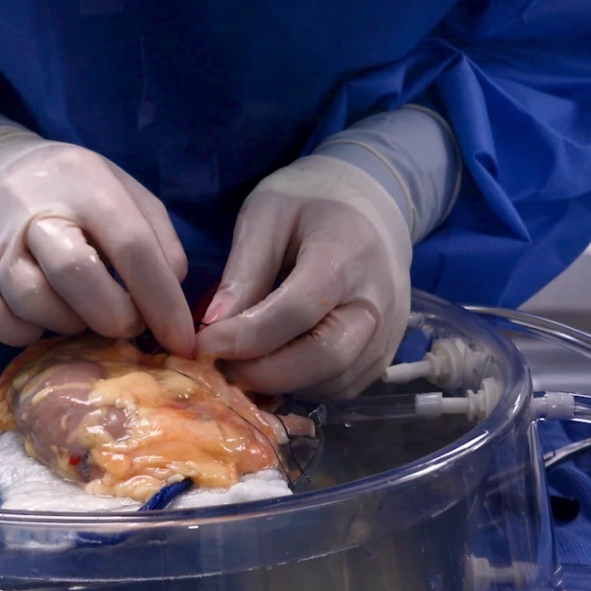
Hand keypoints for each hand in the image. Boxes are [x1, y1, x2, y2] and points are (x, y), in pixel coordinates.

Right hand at [0, 130, 195, 354]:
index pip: (131, 245)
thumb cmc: (70, 192)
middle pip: (75, 272)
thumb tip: (171, 300)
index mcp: (83, 182)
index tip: (181, 340)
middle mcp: (32, 208)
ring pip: (35, 302)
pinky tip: (43, 316)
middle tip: (127, 324)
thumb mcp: (121, 192)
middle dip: (114, 315)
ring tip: (81, 312)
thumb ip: (157, 239)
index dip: (163, 301)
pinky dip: (28, 332)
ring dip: (71, 324)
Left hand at [195, 155, 410, 398]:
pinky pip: (342, 387)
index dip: (245, 336)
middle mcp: (377, 301)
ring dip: (282, 384)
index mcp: (347, 254)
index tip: (202, 344)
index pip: (296, 311)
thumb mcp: (266, 217)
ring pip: (333, 382)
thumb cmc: (311, 203)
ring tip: (242, 365)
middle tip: (220, 365)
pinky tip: (274, 367)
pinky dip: (304, 387)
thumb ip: (243, 271)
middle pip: (324, 358)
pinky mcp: (385, 355)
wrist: (371, 208)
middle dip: (263, 372)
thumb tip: (212, 327)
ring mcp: (388, 333)